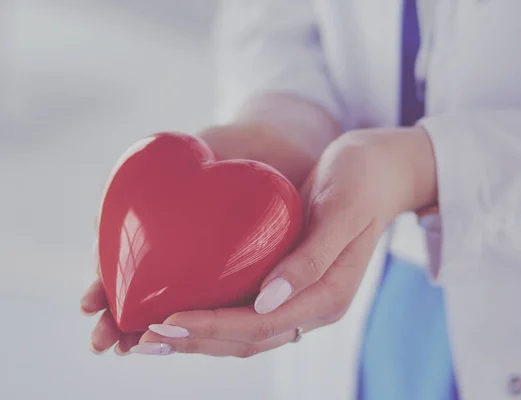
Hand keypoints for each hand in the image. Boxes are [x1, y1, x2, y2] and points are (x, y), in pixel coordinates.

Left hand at [119, 127, 436, 356]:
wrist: (377, 170)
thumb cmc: (361, 182)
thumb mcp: (342, 211)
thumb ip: (311, 260)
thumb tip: (266, 302)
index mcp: (329, 296)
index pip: (262, 325)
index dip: (213, 328)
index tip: (168, 321)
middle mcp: (312, 306)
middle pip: (247, 339)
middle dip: (195, 341)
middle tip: (143, 337)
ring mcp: (299, 297)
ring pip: (243, 334)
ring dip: (198, 338)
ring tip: (150, 335)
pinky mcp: (286, 282)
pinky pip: (245, 312)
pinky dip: (212, 317)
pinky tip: (181, 309)